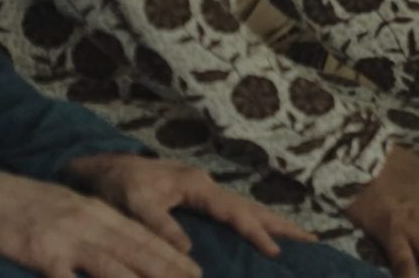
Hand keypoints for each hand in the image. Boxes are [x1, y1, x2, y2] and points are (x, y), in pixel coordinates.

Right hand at [0, 161, 203, 277]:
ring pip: (113, 267)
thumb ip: (98, 225)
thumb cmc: (27, 203)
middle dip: (169, 271)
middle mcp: (90, 224)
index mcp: (98, 212)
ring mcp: (68, 240)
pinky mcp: (44, 256)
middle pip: (137, 252)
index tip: (196, 271)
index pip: (144, 237)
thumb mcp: (72, 208)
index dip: (172, 256)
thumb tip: (125, 244)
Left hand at [67, 153, 317, 261]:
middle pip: (251, 206)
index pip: (233, 212)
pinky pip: (234, 211)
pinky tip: (262, 231)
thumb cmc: (119, 186)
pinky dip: (253, 221)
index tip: (274, 250)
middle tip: (313, 239)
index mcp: (197, 186)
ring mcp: (205, 190)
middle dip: (281, 223)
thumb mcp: (134, 204)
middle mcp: (207, 185)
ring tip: (301, 236)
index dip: (254, 232)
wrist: (105, 167)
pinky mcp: (199, 197)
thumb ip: (161, 224)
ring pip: (246, 207)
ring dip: (272, 222)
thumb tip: (188, 250)